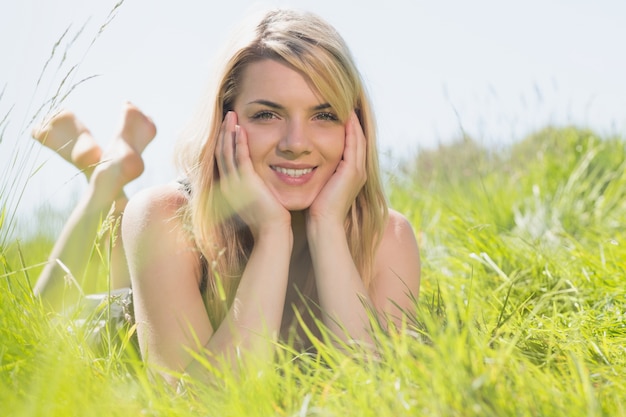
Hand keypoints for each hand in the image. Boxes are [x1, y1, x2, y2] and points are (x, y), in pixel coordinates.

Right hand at [216, 112, 290, 237]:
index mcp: (230, 189)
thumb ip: (255, 187)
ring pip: (227, 152)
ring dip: (229, 132)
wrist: (272, 233)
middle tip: (227, 115)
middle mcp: (228, 185)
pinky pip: (240, 158)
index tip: (228, 127)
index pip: (223, 160)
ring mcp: (235, 184)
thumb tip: (259, 180)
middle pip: (220, 152)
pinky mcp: (246, 183)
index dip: (224, 142)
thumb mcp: (258, 200)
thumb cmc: (270, 220)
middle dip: (223, 132)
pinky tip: (240, 129)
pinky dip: (239, 142)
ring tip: (231, 115)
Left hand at [307, 111, 366, 226]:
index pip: (352, 142)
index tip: (337, 109)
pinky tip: (344, 115)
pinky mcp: (353, 171)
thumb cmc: (316, 208)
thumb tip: (303, 160)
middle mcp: (359, 169)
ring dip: (353, 119)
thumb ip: (317, 171)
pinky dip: (350, 128)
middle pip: (359, 136)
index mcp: (351, 171)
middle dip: (352, 118)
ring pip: (358, 136)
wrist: (323, 224)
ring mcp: (358, 169)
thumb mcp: (318, 183)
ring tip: (347, 101)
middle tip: (346, 99)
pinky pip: (354, 143)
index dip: (347, 125)